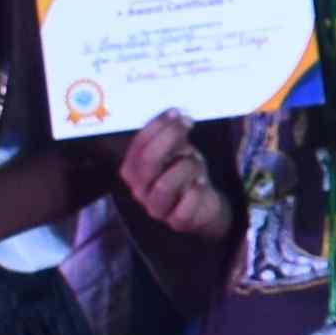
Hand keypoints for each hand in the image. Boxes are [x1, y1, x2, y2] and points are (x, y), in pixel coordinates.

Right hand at [115, 114, 232, 242]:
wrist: (202, 203)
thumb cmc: (184, 172)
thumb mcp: (177, 150)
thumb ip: (172, 137)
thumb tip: (176, 115)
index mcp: (133, 170)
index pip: (137, 147)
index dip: (156, 127)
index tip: (175, 112)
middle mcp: (139, 189)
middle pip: (147, 162)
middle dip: (169, 138)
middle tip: (187, 124)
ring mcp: (156, 208)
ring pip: (165, 185)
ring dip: (186, 166)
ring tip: (196, 162)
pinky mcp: (177, 222)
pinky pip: (184, 207)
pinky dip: (196, 192)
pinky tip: (202, 183)